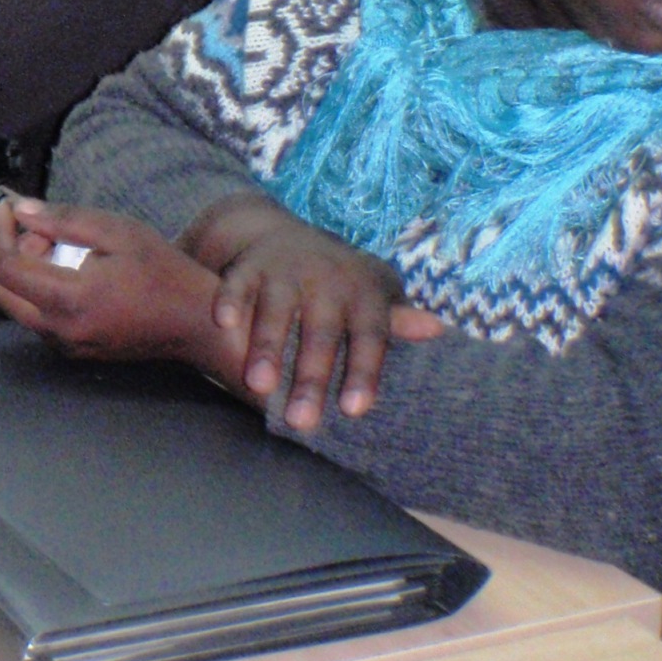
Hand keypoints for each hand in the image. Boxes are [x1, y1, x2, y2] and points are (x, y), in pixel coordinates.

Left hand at [0, 198, 244, 385]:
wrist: (194, 321)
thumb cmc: (162, 270)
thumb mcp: (117, 232)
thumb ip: (64, 220)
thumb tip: (19, 210)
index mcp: (71, 299)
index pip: (8, 269)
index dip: (1, 234)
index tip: (6, 209)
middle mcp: (61, 330)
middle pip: (3, 291)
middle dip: (12, 253)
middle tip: (43, 231)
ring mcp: (66, 346)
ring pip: (18, 305)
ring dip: (26, 273)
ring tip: (61, 248)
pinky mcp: (73, 351)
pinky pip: (38, 318)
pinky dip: (40, 291)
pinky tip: (71, 271)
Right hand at [183, 194, 442, 429]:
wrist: (293, 239)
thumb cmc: (340, 288)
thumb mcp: (370, 302)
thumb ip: (394, 323)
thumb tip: (437, 329)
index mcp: (363, 295)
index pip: (368, 337)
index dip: (363, 373)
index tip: (354, 411)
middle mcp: (327, 280)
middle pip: (320, 332)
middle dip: (310, 376)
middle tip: (301, 421)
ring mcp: (286, 270)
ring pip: (276, 309)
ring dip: (267, 346)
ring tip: (257, 386)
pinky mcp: (252, 265)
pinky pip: (239, 283)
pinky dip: (231, 300)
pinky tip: (223, 323)